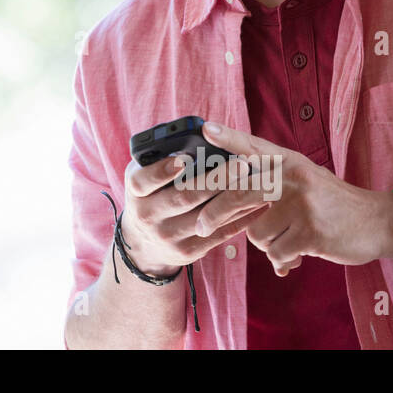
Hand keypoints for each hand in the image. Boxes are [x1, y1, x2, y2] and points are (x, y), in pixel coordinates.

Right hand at [119, 152, 273, 275]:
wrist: (144, 245)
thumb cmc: (148, 196)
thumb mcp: (142, 178)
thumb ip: (157, 161)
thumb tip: (190, 141)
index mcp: (135, 192)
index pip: (143, 181)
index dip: (162, 171)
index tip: (184, 159)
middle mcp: (148, 216)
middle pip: (184, 197)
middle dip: (216, 180)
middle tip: (242, 163)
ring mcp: (169, 236)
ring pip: (207, 216)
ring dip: (234, 197)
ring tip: (256, 180)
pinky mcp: (188, 251)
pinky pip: (219, 233)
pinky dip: (241, 217)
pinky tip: (257, 202)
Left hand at [192, 121, 392, 275]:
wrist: (378, 222)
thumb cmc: (332, 202)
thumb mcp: (303, 178)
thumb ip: (270, 179)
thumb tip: (226, 194)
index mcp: (289, 162)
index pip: (253, 147)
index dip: (228, 138)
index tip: (205, 129)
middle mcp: (293, 178)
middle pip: (238, 194)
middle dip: (215, 213)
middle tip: (202, 225)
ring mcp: (302, 205)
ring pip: (256, 232)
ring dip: (266, 243)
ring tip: (285, 239)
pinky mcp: (311, 233)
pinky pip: (276, 253)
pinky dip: (282, 260)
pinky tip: (296, 256)